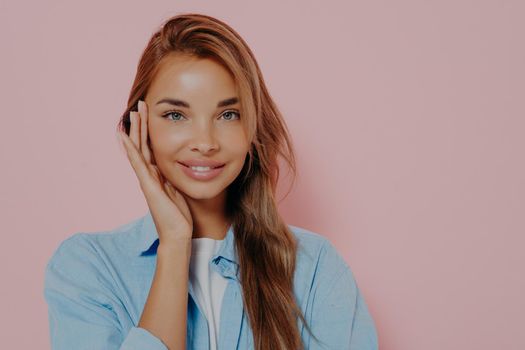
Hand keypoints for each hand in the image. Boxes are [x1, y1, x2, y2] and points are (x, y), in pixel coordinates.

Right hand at [118, 100, 192, 243]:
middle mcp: (148, 175)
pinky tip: (124, 136)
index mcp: (156, 175)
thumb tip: (179, 166)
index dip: (148, 130)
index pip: (150, 148)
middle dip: (141, 125)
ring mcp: (146, 180)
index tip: (149, 113)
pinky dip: (130, 149)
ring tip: (133, 112)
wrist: (177, 235)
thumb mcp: (178, 190)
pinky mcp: (148, 185)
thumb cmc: (179, 216)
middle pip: (142, 144)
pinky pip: (137, 163)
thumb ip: (174, 178)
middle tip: (140, 105)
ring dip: (135, 130)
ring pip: (138, 150)